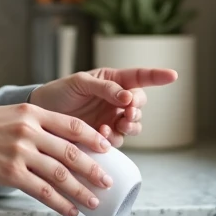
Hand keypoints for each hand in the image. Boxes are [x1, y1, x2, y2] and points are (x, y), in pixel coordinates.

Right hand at [0, 103, 113, 215]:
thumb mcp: (11, 115)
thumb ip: (36, 125)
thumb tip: (62, 144)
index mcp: (32, 113)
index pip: (72, 125)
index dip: (93, 138)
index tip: (107, 148)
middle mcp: (29, 131)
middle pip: (70, 152)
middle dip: (93, 169)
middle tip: (107, 181)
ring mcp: (20, 152)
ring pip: (60, 174)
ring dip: (80, 190)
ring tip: (93, 200)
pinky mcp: (10, 173)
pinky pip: (42, 190)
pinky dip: (59, 202)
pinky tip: (70, 210)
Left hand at [28, 67, 177, 147]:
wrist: (42, 116)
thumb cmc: (60, 92)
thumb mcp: (81, 83)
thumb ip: (105, 88)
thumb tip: (128, 96)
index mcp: (113, 81)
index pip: (140, 77)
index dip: (157, 76)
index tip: (173, 75)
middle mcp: (116, 101)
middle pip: (139, 105)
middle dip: (137, 109)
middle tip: (127, 113)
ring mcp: (112, 119)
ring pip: (134, 125)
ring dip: (130, 125)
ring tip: (117, 124)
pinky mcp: (104, 137)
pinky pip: (118, 140)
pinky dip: (114, 138)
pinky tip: (102, 134)